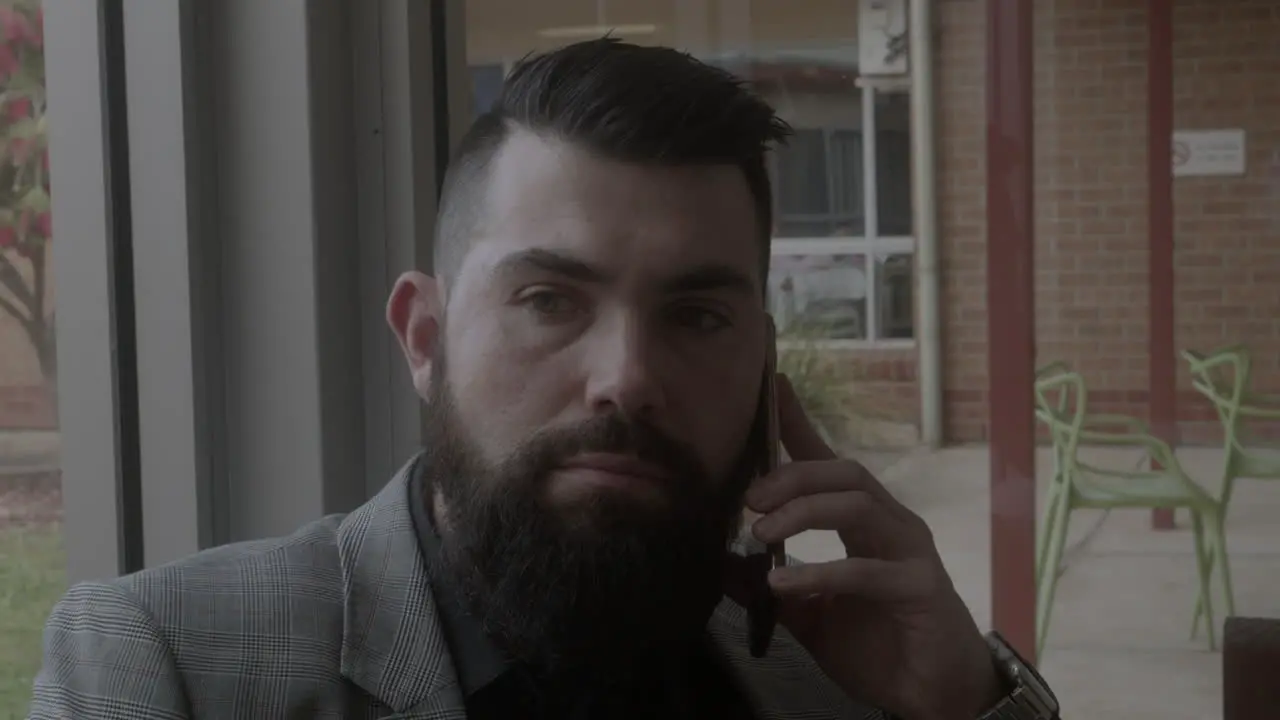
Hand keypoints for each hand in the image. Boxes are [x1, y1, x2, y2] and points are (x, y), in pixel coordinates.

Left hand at [742, 375, 1002, 719]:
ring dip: (802, 511)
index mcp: (863, 523)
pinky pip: (868, 569)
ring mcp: (911, 551)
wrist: (933, 694)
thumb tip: (722, 567)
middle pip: (843, 472)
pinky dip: (820, 573)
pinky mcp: (922, 587)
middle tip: (748, 498)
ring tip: (762, 532)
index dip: (799, 424)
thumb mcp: (809, 615)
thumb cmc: (877, 645)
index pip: (829, 462)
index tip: (771, 386)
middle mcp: (890, 524)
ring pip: (858, 504)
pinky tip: (784, 584)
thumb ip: (772, 589)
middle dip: (792, 475)